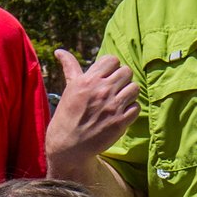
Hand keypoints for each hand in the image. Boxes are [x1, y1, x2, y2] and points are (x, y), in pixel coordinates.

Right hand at [46, 50, 137, 170]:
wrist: (69, 146)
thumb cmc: (67, 115)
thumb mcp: (69, 88)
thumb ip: (70, 67)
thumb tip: (60, 51)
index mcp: (88, 80)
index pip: (112, 60)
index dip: (111, 68)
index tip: (106, 77)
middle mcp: (102, 90)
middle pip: (126, 72)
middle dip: (122, 79)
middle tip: (114, 89)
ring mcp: (113, 106)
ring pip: (134, 88)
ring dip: (129, 93)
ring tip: (119, 100)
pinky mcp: (121, 121)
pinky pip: (136, 107)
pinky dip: (131, 109)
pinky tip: (121, 113)